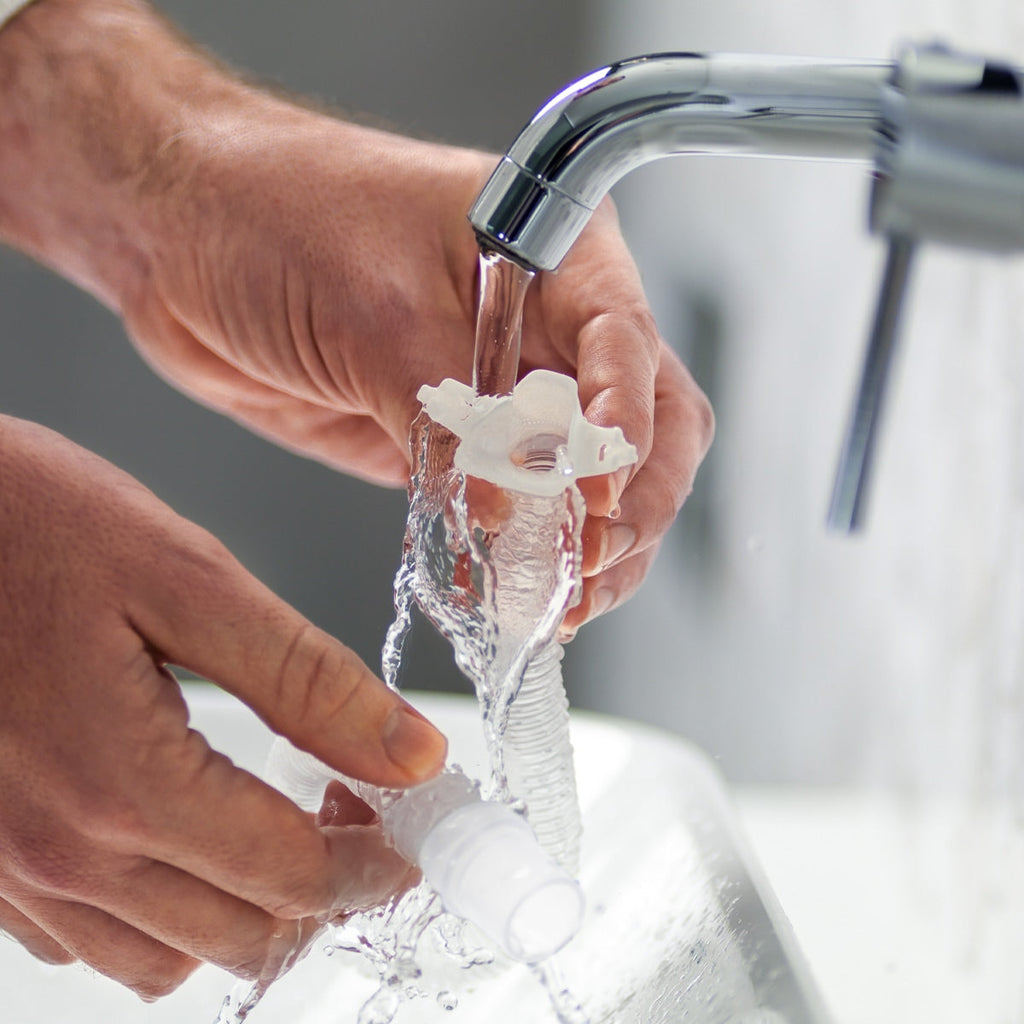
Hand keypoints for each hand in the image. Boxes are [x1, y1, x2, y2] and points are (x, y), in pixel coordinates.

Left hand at [0, 0, 712, 640]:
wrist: (186, 239)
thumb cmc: (272, 215)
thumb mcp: (370, 308)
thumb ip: (445, 412)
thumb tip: (503, 507)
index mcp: (551, 252)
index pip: (626, 341)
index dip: (626, 422)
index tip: (595, 493)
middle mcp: (544, 322)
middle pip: (647, 420)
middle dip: (632, 499)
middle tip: (590, 562)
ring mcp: (503, 387)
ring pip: (591, 475)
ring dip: (594, 542)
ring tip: (566, 600)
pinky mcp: (457, 439)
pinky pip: (513, 504)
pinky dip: (524, 553)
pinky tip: (516, 591)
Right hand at [0, 415, 443, 995]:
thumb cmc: (26, 523)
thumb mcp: (187, 577)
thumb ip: (306, 678)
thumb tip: (410, 755)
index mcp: (123, 783)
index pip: (292, 876)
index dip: (372, 862)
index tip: (412, 832)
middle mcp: (57, 851)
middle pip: (240, 934)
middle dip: (321, 888)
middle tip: (355, 813)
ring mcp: (6, 867)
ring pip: (163, 954)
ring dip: (242, 907)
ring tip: (276, 824)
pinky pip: (86, 936)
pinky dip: (158, 909)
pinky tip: (181, 832)